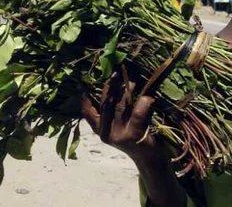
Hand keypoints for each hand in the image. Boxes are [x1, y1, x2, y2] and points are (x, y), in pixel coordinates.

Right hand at [81, 67, 187, 206]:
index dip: (84, 98)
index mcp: (100, 130)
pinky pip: (138, 113)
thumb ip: (115, 109)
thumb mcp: (120, 124)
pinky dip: (144, 103)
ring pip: (122, 106)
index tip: (82, 84)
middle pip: (106, 104)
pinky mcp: (134, 136)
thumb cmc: (135, 136)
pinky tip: (149, 97)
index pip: (88, 112)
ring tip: (132, 81)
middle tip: (116, 73)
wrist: (150, 159)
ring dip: (128, 91)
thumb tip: (115, 83)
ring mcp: (119, 135)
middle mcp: (106, 133)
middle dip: (111, 87)